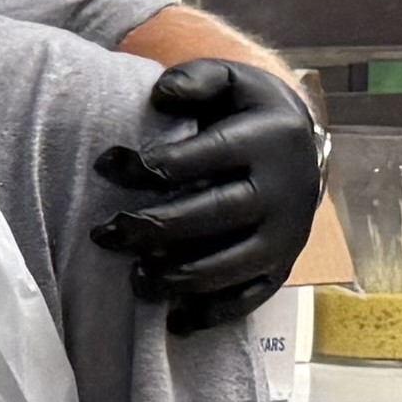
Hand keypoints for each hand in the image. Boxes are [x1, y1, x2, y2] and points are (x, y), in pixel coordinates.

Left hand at [94, 57, 324, 334]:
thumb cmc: (242, 111)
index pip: (206, 156)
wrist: (297, 142)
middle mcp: (285, 190)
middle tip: (105, 233)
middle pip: (218, 214)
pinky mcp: (283, 264)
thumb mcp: (229, 81)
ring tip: (135, 278)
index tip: (104, 164)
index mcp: (268, 140)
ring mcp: (287, 232)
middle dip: (157, 228)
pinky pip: (253, 296)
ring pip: (236, 263)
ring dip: (182, 276)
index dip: (152, 164)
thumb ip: (196, 80)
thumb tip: (162, 93)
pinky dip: (215, 312)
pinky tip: (175, 321)